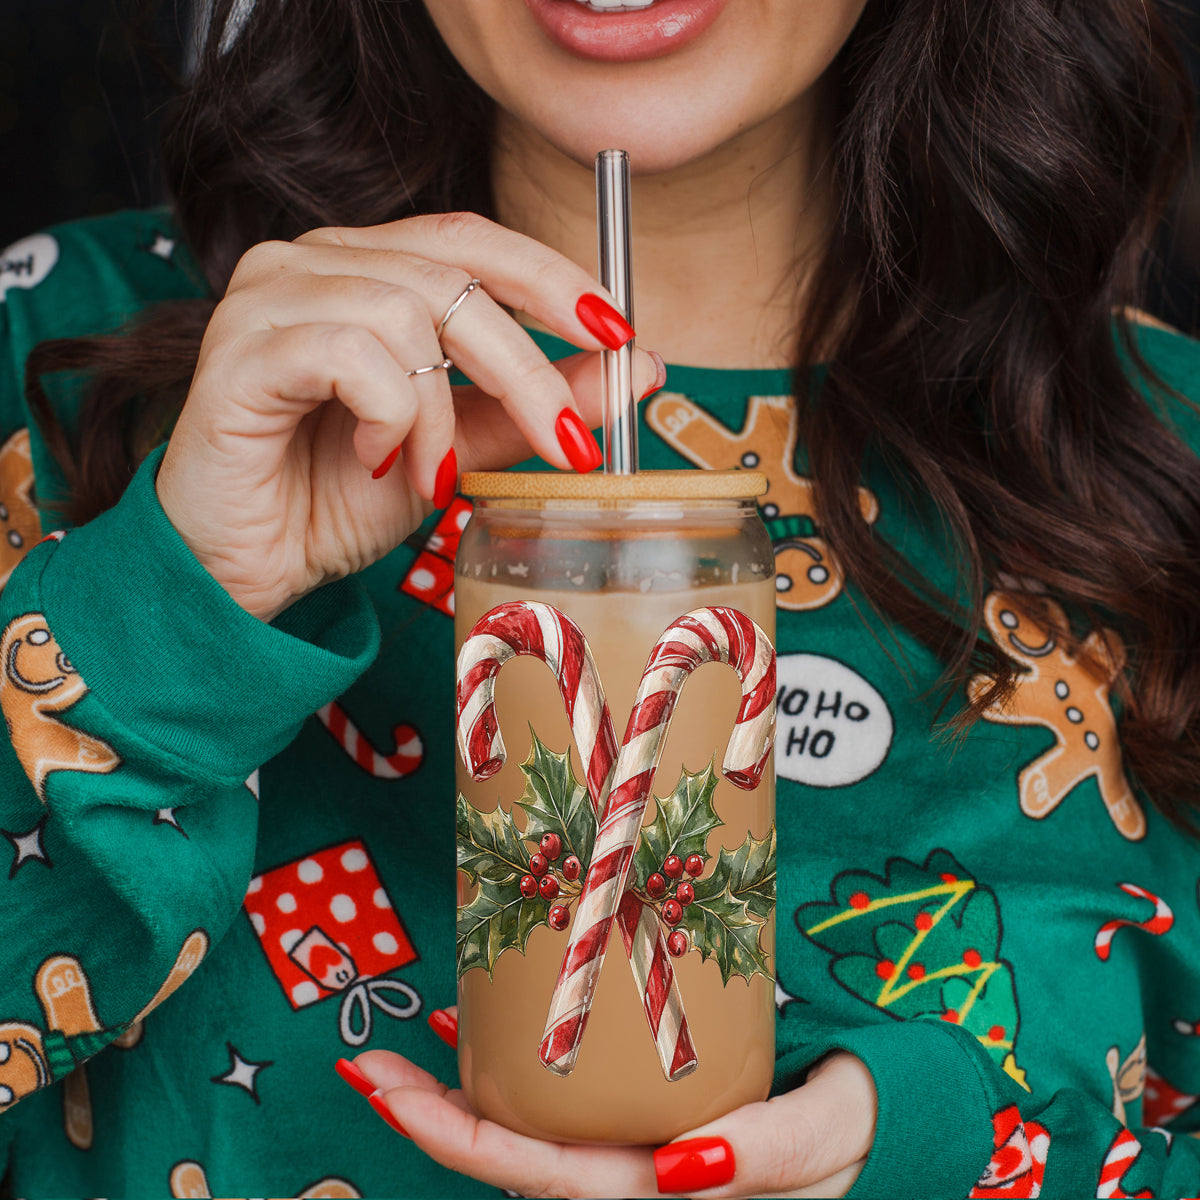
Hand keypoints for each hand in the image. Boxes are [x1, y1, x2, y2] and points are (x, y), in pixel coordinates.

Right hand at [156, 213, 662, 621]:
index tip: (620, 332)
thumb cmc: (337, 499)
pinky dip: (386, 416)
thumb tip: (640, 366)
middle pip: (453, 276)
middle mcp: (313, 261)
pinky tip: (372, 460)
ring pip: (403, 312)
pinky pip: (348, 351)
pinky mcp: (240, 347)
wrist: (245, 567)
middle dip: (527, 366)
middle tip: (568, 442)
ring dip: (441, 412)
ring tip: (430, 473)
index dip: (551, 277)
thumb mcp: (459, 449)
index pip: (473, 238)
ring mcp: (269, 295)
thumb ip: (533, 405)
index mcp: (366, 268)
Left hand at [350, 1043, 875, 1198]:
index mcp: (669, 1195)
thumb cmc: (860, 1125)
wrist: (879, 1118)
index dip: (468, 1145)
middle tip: (368, 1066)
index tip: (398, 1098)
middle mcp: (637, 1184)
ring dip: (461, 1104)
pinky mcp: (639, 1126)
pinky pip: (560, 1116)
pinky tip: (477, 1039)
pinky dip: (509, 1081)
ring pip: (528, 1145)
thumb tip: (678, 1168)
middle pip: (517, 1168)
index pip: (550, 1182)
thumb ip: (769, 1156)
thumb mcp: (830, 1136)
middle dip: (435, 1122)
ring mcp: (632, 1159)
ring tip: (400, 1055)